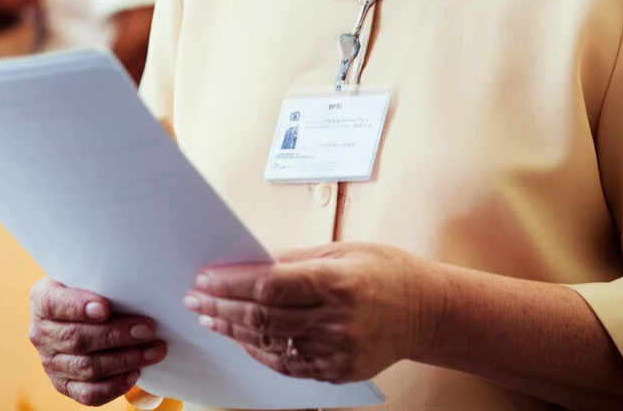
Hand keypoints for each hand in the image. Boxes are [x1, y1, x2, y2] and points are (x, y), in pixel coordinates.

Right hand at [29, 277, 166, 406]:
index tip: (105, 308)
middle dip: (116, 335)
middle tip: (147, 329)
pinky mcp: (63, 384)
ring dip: (124, 360)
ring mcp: (51, 362)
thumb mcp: (85, 274)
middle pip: (77, 339)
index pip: (54, 304)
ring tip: (153, 351)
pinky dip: (113, 386)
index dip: (79, 307)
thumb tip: (134, 282)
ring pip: (87, 367)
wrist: (76, 308)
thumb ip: (100, 278)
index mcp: (42, 299)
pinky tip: (134, 374)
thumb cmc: (87, 286)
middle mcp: (41, 333)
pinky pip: (87, 393)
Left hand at [184, 242, 440, 382]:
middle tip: (195, 297)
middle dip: (222, 306)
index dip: (231, 282)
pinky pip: (287, 364)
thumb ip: (296, 260)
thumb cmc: (387, 271)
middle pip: (262, 317)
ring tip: (209, 316)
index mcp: (335, 282)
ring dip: (233, 330)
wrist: (427, 311)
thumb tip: (252, 261)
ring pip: (270, 344)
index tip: (205, 277)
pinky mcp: (337, 371)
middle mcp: (335, 320)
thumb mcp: (343, 250)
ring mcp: (336, 351)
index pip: (269, 284)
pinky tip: (241, 338)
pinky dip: (259, 351)